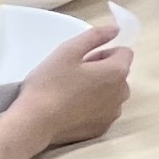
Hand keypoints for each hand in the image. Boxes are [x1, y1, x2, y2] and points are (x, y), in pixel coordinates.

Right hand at [11, 23, 132, 151]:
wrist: (34, 123)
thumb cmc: (50, 84)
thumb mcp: (67, 51)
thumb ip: (94, 36)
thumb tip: (116, 29)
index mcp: (117, 72)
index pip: (124, 52)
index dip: (103, 52)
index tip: (82, 60)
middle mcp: (122, 93)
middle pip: (118, 73)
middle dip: (101, 71)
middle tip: (73, 75)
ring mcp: (113, 113)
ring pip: (111, 93)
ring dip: (98, 89)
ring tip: (70, 93)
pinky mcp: (102, 129)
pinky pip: (103, 111)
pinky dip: (93, 107)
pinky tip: (71, 109)